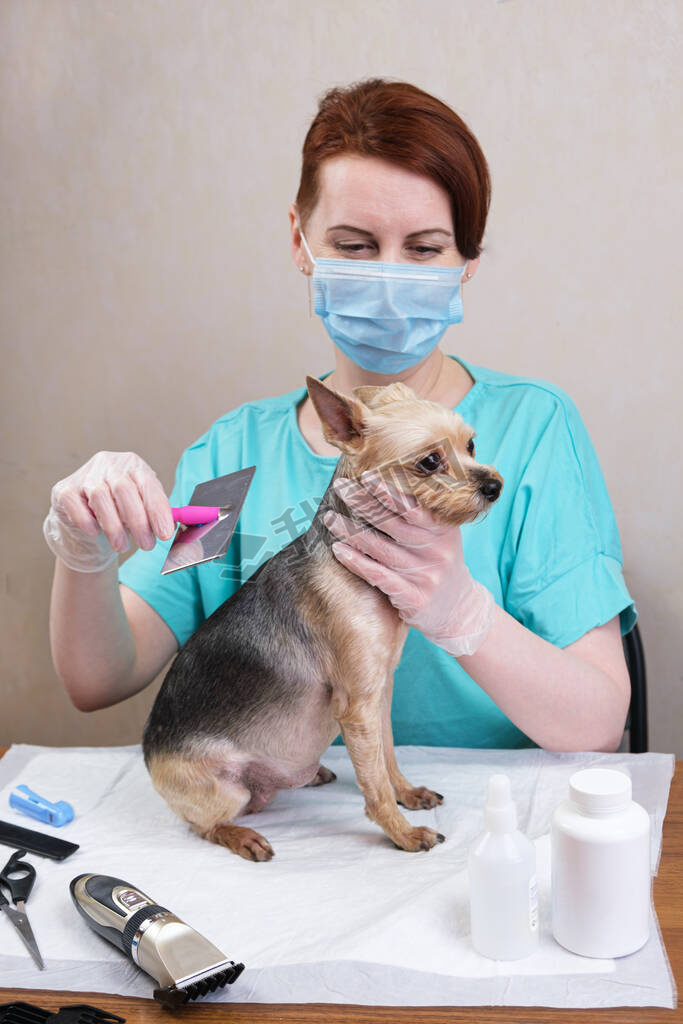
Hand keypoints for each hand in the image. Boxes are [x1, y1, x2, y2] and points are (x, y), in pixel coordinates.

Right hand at [43, 451, 174, 572]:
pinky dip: (87, 520)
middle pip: (124, 489)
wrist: (87, 519)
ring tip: (122, 547)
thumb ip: (161, 518)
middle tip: (147, 545)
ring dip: (114, 526)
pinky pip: (75, 504)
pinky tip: (96, 533)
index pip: (148, 483)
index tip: (165, 534)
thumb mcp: (144, 511)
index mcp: (133, 465)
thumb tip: (182, 531)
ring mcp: (85, 474)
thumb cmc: (122, 513)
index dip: (157, 509)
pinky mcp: (64, 489)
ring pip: (100, 497)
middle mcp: (109, 463)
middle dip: (138, 521)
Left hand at [323, 471, 494, 656]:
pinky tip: (339, 549)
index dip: (388, 491)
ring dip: (351, 532)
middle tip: (340, 488)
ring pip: (381, 549)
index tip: (366, 475)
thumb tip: (385, 486)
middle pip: (392, 524)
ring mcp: (426, 576)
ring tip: (330, 518)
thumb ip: (422, 516)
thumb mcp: (442, 538)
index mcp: (443, 531)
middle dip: (363, 503)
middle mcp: (436, 551)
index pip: (413, 507)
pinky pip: (379, 576)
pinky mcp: (414, 598)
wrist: (459, 611)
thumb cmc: (440, 564)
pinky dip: (357, 562)